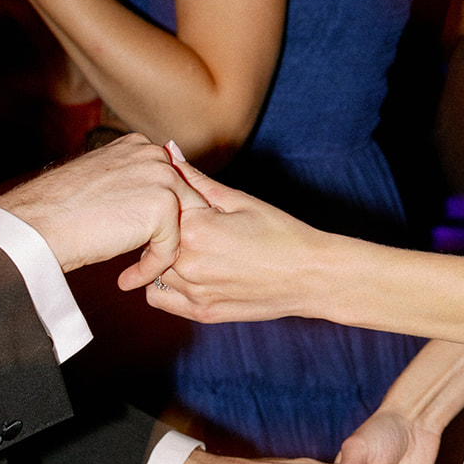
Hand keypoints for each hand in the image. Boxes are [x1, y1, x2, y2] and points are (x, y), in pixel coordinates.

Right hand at [0, 134, 207, 280]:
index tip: (145, 240)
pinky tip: (128, 279)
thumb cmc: (61, 210)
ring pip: (182, 226)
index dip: (164, 216)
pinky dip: (151, 268)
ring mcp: (162, 178)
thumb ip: (132, 181)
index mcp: (140, 145)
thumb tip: (157, 196)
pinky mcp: (164, 207)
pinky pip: (170, 248)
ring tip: (138, 272)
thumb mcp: (103, 182)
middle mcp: (155, 155)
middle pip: (185, 201)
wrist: (39, 224)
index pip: (172, 182)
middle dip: (171, 234)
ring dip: (162, 253)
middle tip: (149, 259)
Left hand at [129, 157, 328, 317]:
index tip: (186, 204)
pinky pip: (158, 298)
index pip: (159, 208)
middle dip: (163, 231)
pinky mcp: (200, 313)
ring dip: (163, 259)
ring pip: (151, 270)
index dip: (170, 203)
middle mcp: (188, 263)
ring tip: (195, 251)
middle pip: (151, 240)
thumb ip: (197, 180)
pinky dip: (164, 285)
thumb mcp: (240, 200)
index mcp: (195, 228)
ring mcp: (193, 291)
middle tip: (192, 228)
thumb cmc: (281, 234)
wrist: (312, 277)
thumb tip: (169, 151)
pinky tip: (188, 273)